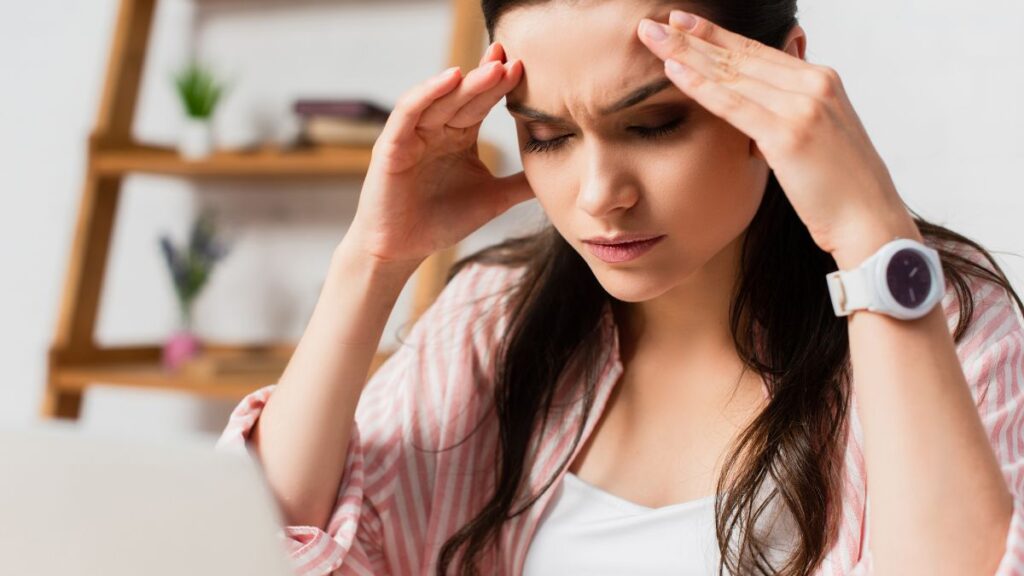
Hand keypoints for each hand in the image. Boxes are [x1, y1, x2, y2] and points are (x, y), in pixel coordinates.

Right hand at [346, 43, 533, 267]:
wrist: (401, 249)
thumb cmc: (441, 222)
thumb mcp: (493, 198)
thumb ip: (522, 183)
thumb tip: (561, 172)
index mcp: (460, 135)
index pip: (483, 102)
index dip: (502, 85)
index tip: (526, 68)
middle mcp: (437, 127)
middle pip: (466, 95)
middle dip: (490, 77)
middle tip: (514, 60)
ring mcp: (413, 132)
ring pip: (442, 98)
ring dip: (467, 82)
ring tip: (494, 67)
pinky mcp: (392, 142)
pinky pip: (409, 110)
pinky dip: (429, 92)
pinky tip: (451, 77)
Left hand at [637, 11, 921, 268]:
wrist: (869, 221)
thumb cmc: (841, 187)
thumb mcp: (821, 134)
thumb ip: (794, 108)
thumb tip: (767, 95)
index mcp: (822, 80)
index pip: (758, 51)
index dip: (717, 35)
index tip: (684, 22)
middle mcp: (814, 84)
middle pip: (740, 55)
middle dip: (693, 37)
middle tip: (654, 23)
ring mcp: (803, 107)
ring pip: (732, 73)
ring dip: (687, 53)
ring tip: (653, 38)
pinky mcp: (789, 135)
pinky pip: (733, 105)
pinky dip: (701, 86)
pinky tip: (674, 71)